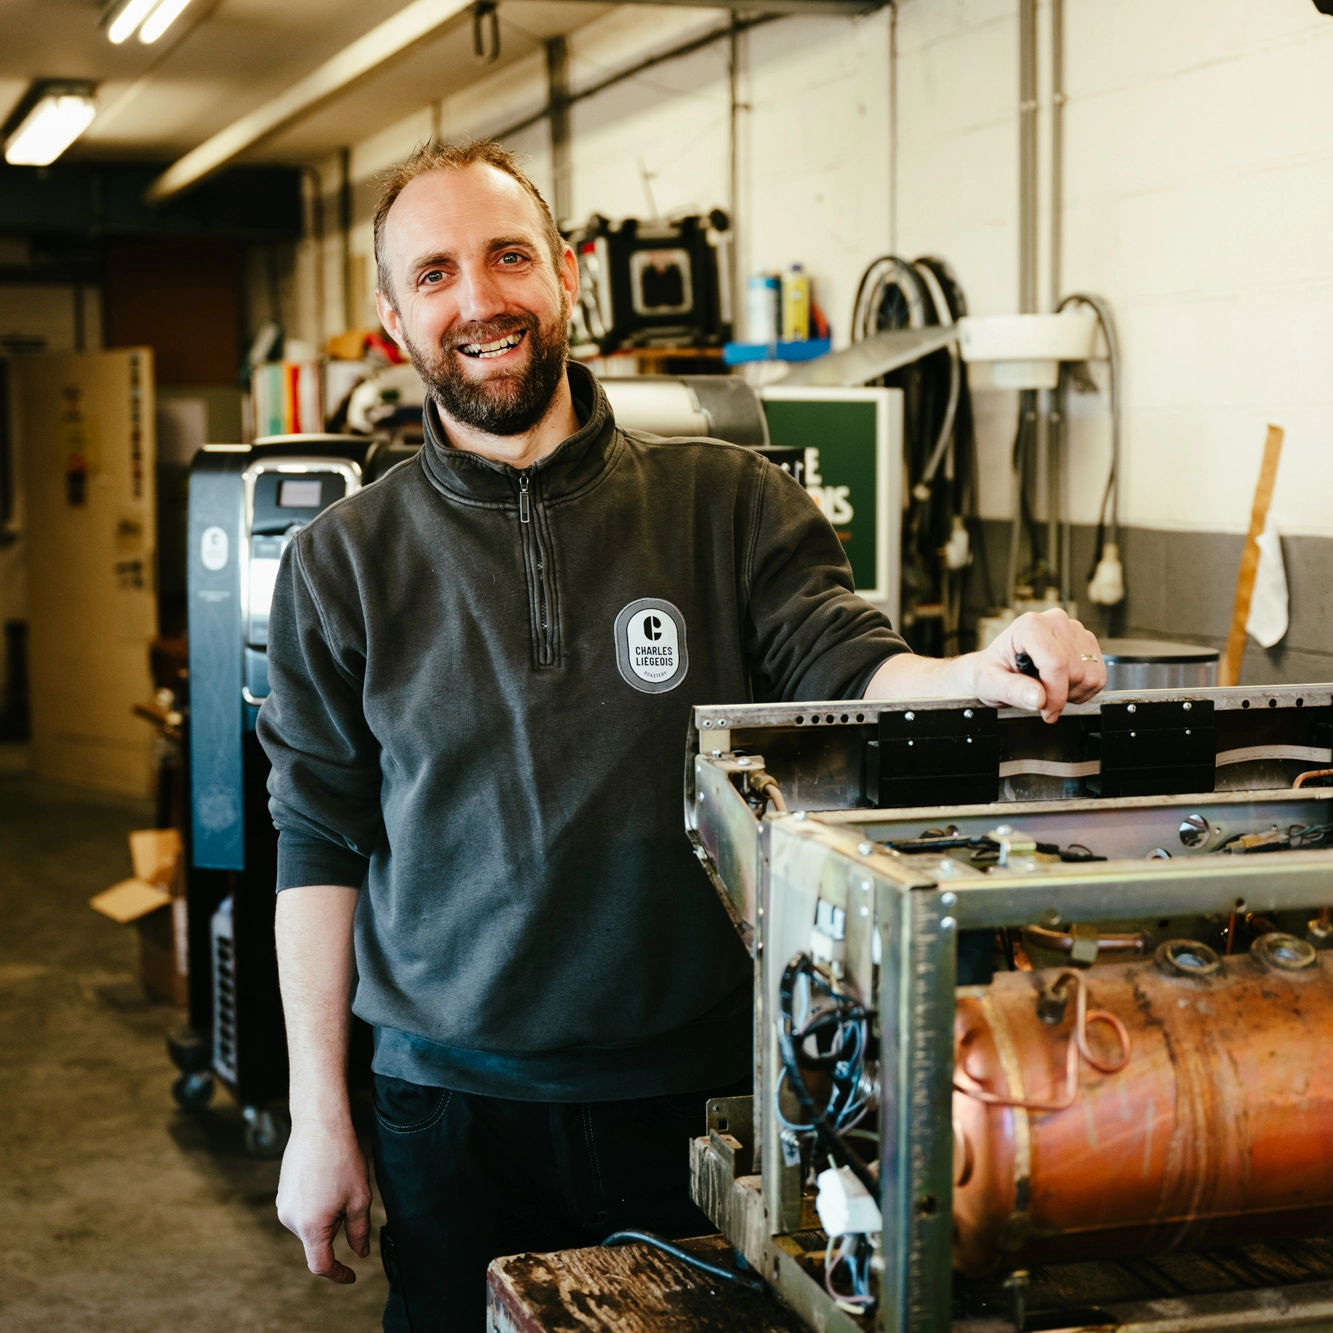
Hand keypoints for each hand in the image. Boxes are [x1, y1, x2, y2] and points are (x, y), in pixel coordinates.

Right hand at [276, 1118, 371, 1282]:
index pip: (321, 1264)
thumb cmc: (342, 1159)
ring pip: (310, 1224)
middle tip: (349, 1196)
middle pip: (318, 1240)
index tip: (352, 1275)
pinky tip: (326, 1176)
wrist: (319, 1124)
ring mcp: (282, 1205)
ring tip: (337, 1181)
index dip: (338, 1274)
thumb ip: (359, 1231)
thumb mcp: (359, 1198)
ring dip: (327, 1214)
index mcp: (310, 1226)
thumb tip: (360, 1253)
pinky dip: (317, 1203)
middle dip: (337, 1227)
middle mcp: (289, 1220)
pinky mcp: (282, 1192)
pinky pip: (302, 1209)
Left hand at [969, 607, 1104, 721]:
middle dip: (1060, 694)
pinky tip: (1062, 685)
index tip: (1047, 710)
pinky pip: (1099, 675)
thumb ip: (1013, 690)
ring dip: (1073, 692)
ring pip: (1091, 675)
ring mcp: (1074, 630)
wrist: (1000, 665)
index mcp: (1030, 626)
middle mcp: (1055, 622)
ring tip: (1049, 688)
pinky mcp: (1086, 641)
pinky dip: (1084, 688)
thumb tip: (1038, 697)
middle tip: (1040, 696)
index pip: (1056, 663)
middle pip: (1076, 672)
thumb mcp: (990, 683)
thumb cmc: (993, 670)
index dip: (1055, 694)